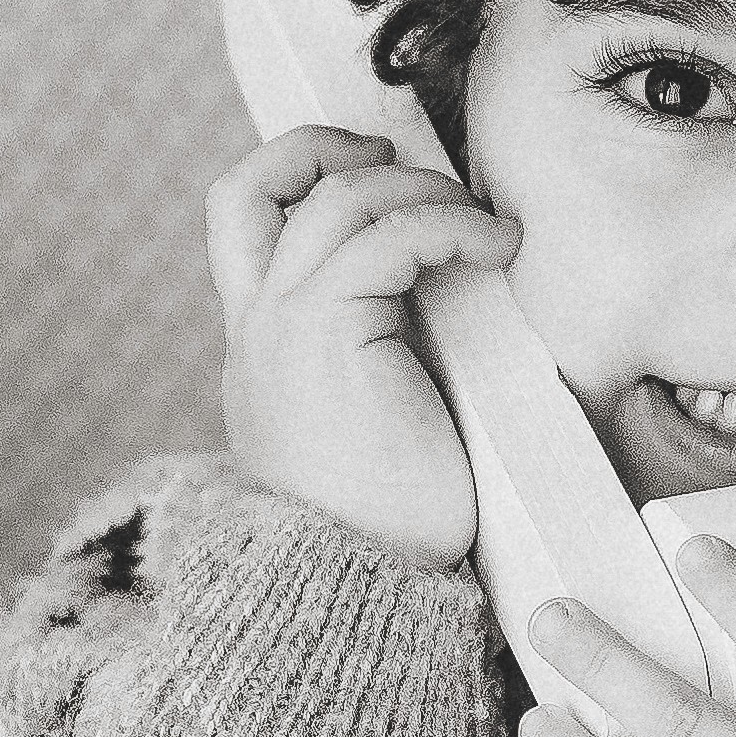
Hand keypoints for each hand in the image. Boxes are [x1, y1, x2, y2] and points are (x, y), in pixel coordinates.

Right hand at [208, 121, 506, 571]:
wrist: (359, 590)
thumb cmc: (389, 530)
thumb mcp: (376, 424)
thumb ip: (379, 357)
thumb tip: (444, 303)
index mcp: (260, 355)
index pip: (242, 230)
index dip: (292, 175)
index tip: (369, 171)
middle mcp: (254, 333)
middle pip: (245, 189)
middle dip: (324, 146)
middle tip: (404, 160)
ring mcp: (277, 330)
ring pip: (327, 198)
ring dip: (417, 189)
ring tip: (480, 223)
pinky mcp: (320, 335)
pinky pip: (383, 237)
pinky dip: (446, 224)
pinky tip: (493, 247)